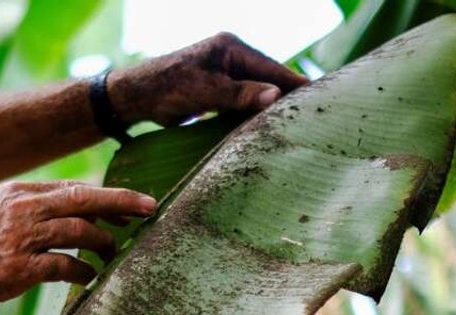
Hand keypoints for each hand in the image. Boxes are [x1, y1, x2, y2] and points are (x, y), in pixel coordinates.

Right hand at [0, 181, 156, 308]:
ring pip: (79, 231)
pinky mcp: (20, 268)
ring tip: (113, 254)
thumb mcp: (5, 213)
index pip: (74, 188)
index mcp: (20, 192)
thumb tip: (89, 213)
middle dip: (121, 204)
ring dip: (103, 244)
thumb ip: (41, 208)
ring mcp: (21, 238)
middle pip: (83, 200)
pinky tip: (88, 277)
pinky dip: (83, 271)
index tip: (135, 205)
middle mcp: (22, 209)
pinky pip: (65, 266)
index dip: (109, 197)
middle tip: (151, 209)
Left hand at [110, 32, 308, 126]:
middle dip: (286, 97)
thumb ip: (239, 94)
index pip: (272, 68)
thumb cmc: (167, 88)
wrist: (136, 96)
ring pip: (256, 91)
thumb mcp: (205, 91)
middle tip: (312, 118)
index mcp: (231, 48)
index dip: (294, 85)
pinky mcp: (216, 89)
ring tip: (296, 125)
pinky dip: (253, 112)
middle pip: (268, 78)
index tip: (319, 99)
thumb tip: (275, 95)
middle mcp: (231, 56)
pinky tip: (266, 127)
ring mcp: (224, 72)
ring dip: (270, 107)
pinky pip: (242, 100)